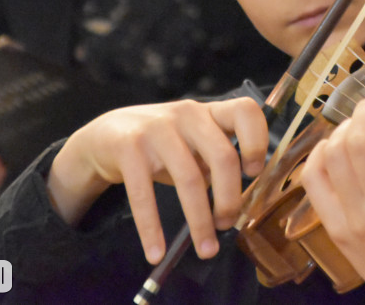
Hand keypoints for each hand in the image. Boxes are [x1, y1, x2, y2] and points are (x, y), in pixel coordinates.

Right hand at [47, 97, 267, 263]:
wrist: (107, 134)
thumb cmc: (163, 144)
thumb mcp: (194, 143)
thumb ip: (217, 160)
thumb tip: (240, 204)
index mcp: (209, 113)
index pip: (245, 111)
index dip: (257, 140)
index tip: (255, 173)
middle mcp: (187, 115)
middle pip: (223, 156)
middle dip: (230, 198)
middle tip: (228, 224)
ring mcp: (157, 128)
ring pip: (189, 178)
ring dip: (200, 221)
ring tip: (206, 249)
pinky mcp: (129, 147)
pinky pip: (143, 193)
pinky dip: (151, 228)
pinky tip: (156, 252)